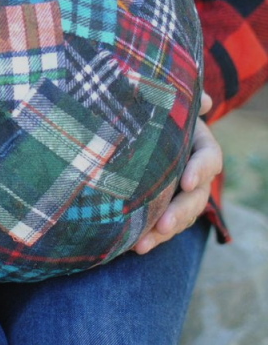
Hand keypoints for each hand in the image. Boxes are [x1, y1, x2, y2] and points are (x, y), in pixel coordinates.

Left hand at [133, 92, 222, 254]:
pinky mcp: (166, 207)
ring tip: (143, 244)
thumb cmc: (160, 113)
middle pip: (197, 197)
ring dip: (164, 232)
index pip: (209, 158)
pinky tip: (135, 246)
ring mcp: (182, 193)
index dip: (200, 169)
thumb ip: (181, 98)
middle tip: (163, 224)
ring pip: (182, 217)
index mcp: (201, 145)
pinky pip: (164, 226)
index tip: (187, 180)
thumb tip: (203, 98)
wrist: (146, 128)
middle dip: (180, 212)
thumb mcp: (169, 102)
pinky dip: (152, 237)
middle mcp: (196, 173)